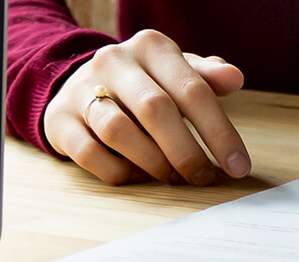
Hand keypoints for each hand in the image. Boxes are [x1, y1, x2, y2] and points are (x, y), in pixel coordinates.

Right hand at [44, 29, 249, 185]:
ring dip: (153, 163)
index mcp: (152, 47)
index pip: (193, 90)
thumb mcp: (178, 73)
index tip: (238, 166)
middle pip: (156, 110)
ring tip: (172, 176)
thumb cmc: (147, 84)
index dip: (220, 133)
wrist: (83, 83)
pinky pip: (89, 153)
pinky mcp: (59, 118)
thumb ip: (207, 77)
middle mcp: (114, 61)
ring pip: (119, 132)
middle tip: (203, 178)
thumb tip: (234, 78)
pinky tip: (138, 175)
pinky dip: (119, 171)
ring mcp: (82, 88)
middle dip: (186, 152)